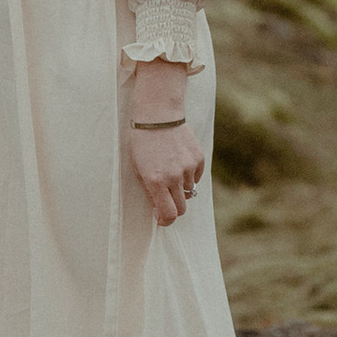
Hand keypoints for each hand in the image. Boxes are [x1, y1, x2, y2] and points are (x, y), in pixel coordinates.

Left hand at [126, 61, 205, 227]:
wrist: (158, 115)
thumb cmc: (142, 142)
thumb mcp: (138, 168)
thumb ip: (149, 190)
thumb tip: (160, 209)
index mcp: (155, 181)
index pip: (169, 214)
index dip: (166, 221)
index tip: (161, 219)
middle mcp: (173, 177)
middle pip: (182, 207)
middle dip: (174, 208)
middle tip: (166, 201)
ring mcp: (188, 168)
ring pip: (189, 191)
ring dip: (180, 188)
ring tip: (169, 171)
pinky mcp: (198, 159)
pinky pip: (196, 177)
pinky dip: (188, 175)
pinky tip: (178, 161)